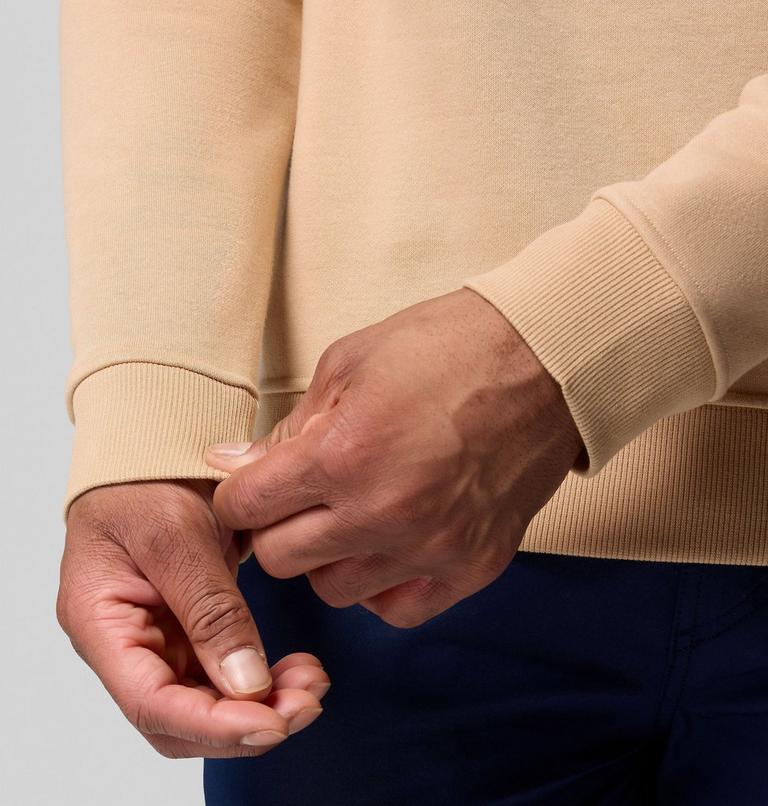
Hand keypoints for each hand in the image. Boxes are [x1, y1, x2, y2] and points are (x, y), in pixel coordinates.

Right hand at [57, 479, 328, 757]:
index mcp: (101, 621)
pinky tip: (297, 671)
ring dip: (261, 705)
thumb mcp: (179, 536)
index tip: (272, 723)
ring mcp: (156, 639)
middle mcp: (124, 643)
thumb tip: (247, 685)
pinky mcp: (186, 629)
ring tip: (311, 687)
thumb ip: (210, 610)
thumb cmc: (148, 481)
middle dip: (245, 723)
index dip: (213, 725)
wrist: (156, 454)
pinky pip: (222, 673)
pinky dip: (262, 680)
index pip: (150, 702)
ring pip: (206, 703)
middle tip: (305, 705)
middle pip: (179, 717)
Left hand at [205, 288, 583, 627]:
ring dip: (328, 557)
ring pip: (334, 590)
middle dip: (277, 526)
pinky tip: (388, 547)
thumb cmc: (446, 346)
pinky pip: (397, 609)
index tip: (252, 487)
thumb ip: (288, 425)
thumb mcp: (349, 363)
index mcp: (343, 453)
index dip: (240, 494)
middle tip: (300, 498)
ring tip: (350, 516)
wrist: (544, 359)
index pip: (247, 508)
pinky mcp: (473, 566)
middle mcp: (383, 512)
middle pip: (281, 559)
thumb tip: (235, 464)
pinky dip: (381, 586)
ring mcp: (432, 547)